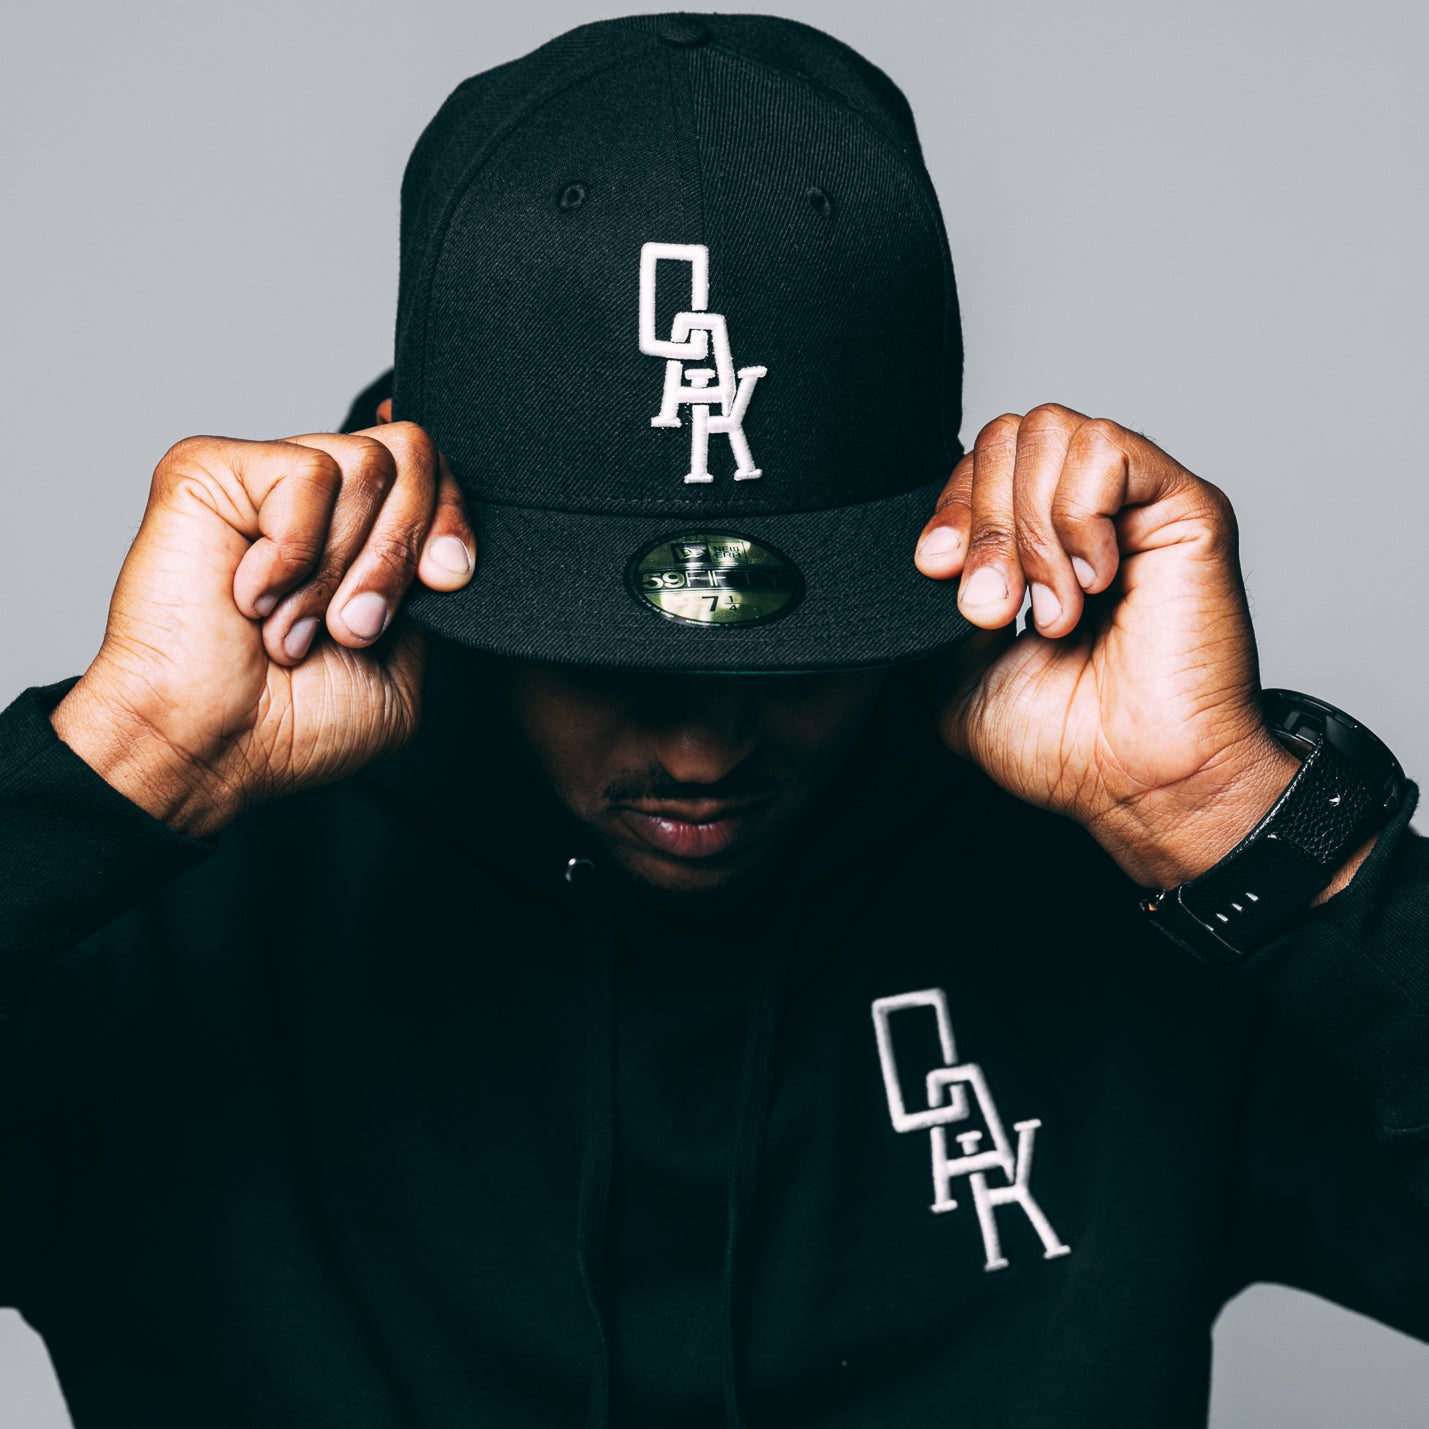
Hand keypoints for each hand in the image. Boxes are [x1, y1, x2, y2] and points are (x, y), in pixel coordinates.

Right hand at [51, 422, 474, 837]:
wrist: (210, 746)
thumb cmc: (291, 722)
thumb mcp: (404, 668)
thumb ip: (428, 593)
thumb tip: (449, 533)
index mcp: (356, 528)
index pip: (435, 468)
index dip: (453, 519)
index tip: (443, 581)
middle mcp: (313, 494)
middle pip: (412, 455)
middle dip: (399, 555)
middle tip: (351, 627)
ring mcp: (262, 477)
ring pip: (367, 464)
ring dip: (341, 567)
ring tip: (292, 624)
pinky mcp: (210, 468)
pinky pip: (308, 473)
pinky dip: (294, 552)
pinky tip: (251, 594)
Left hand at [915, 404, 1300, 888]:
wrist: (1135, 782)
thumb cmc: (1063, 742)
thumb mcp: (956, 674)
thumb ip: (933, 608)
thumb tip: (919, 555)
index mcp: (1036, 542)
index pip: (978, 464)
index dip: (950, 507)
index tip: (935, 570)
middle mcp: (1086, 512)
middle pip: (1007, 435)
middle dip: (982, 521)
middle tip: (995, 608)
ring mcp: (1135, 504)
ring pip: (1050, 431)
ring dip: (1031, 529)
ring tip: (1053, 611)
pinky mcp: (1185, 505)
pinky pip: (1106, 448)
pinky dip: (1080, 515)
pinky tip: (1093, 582)